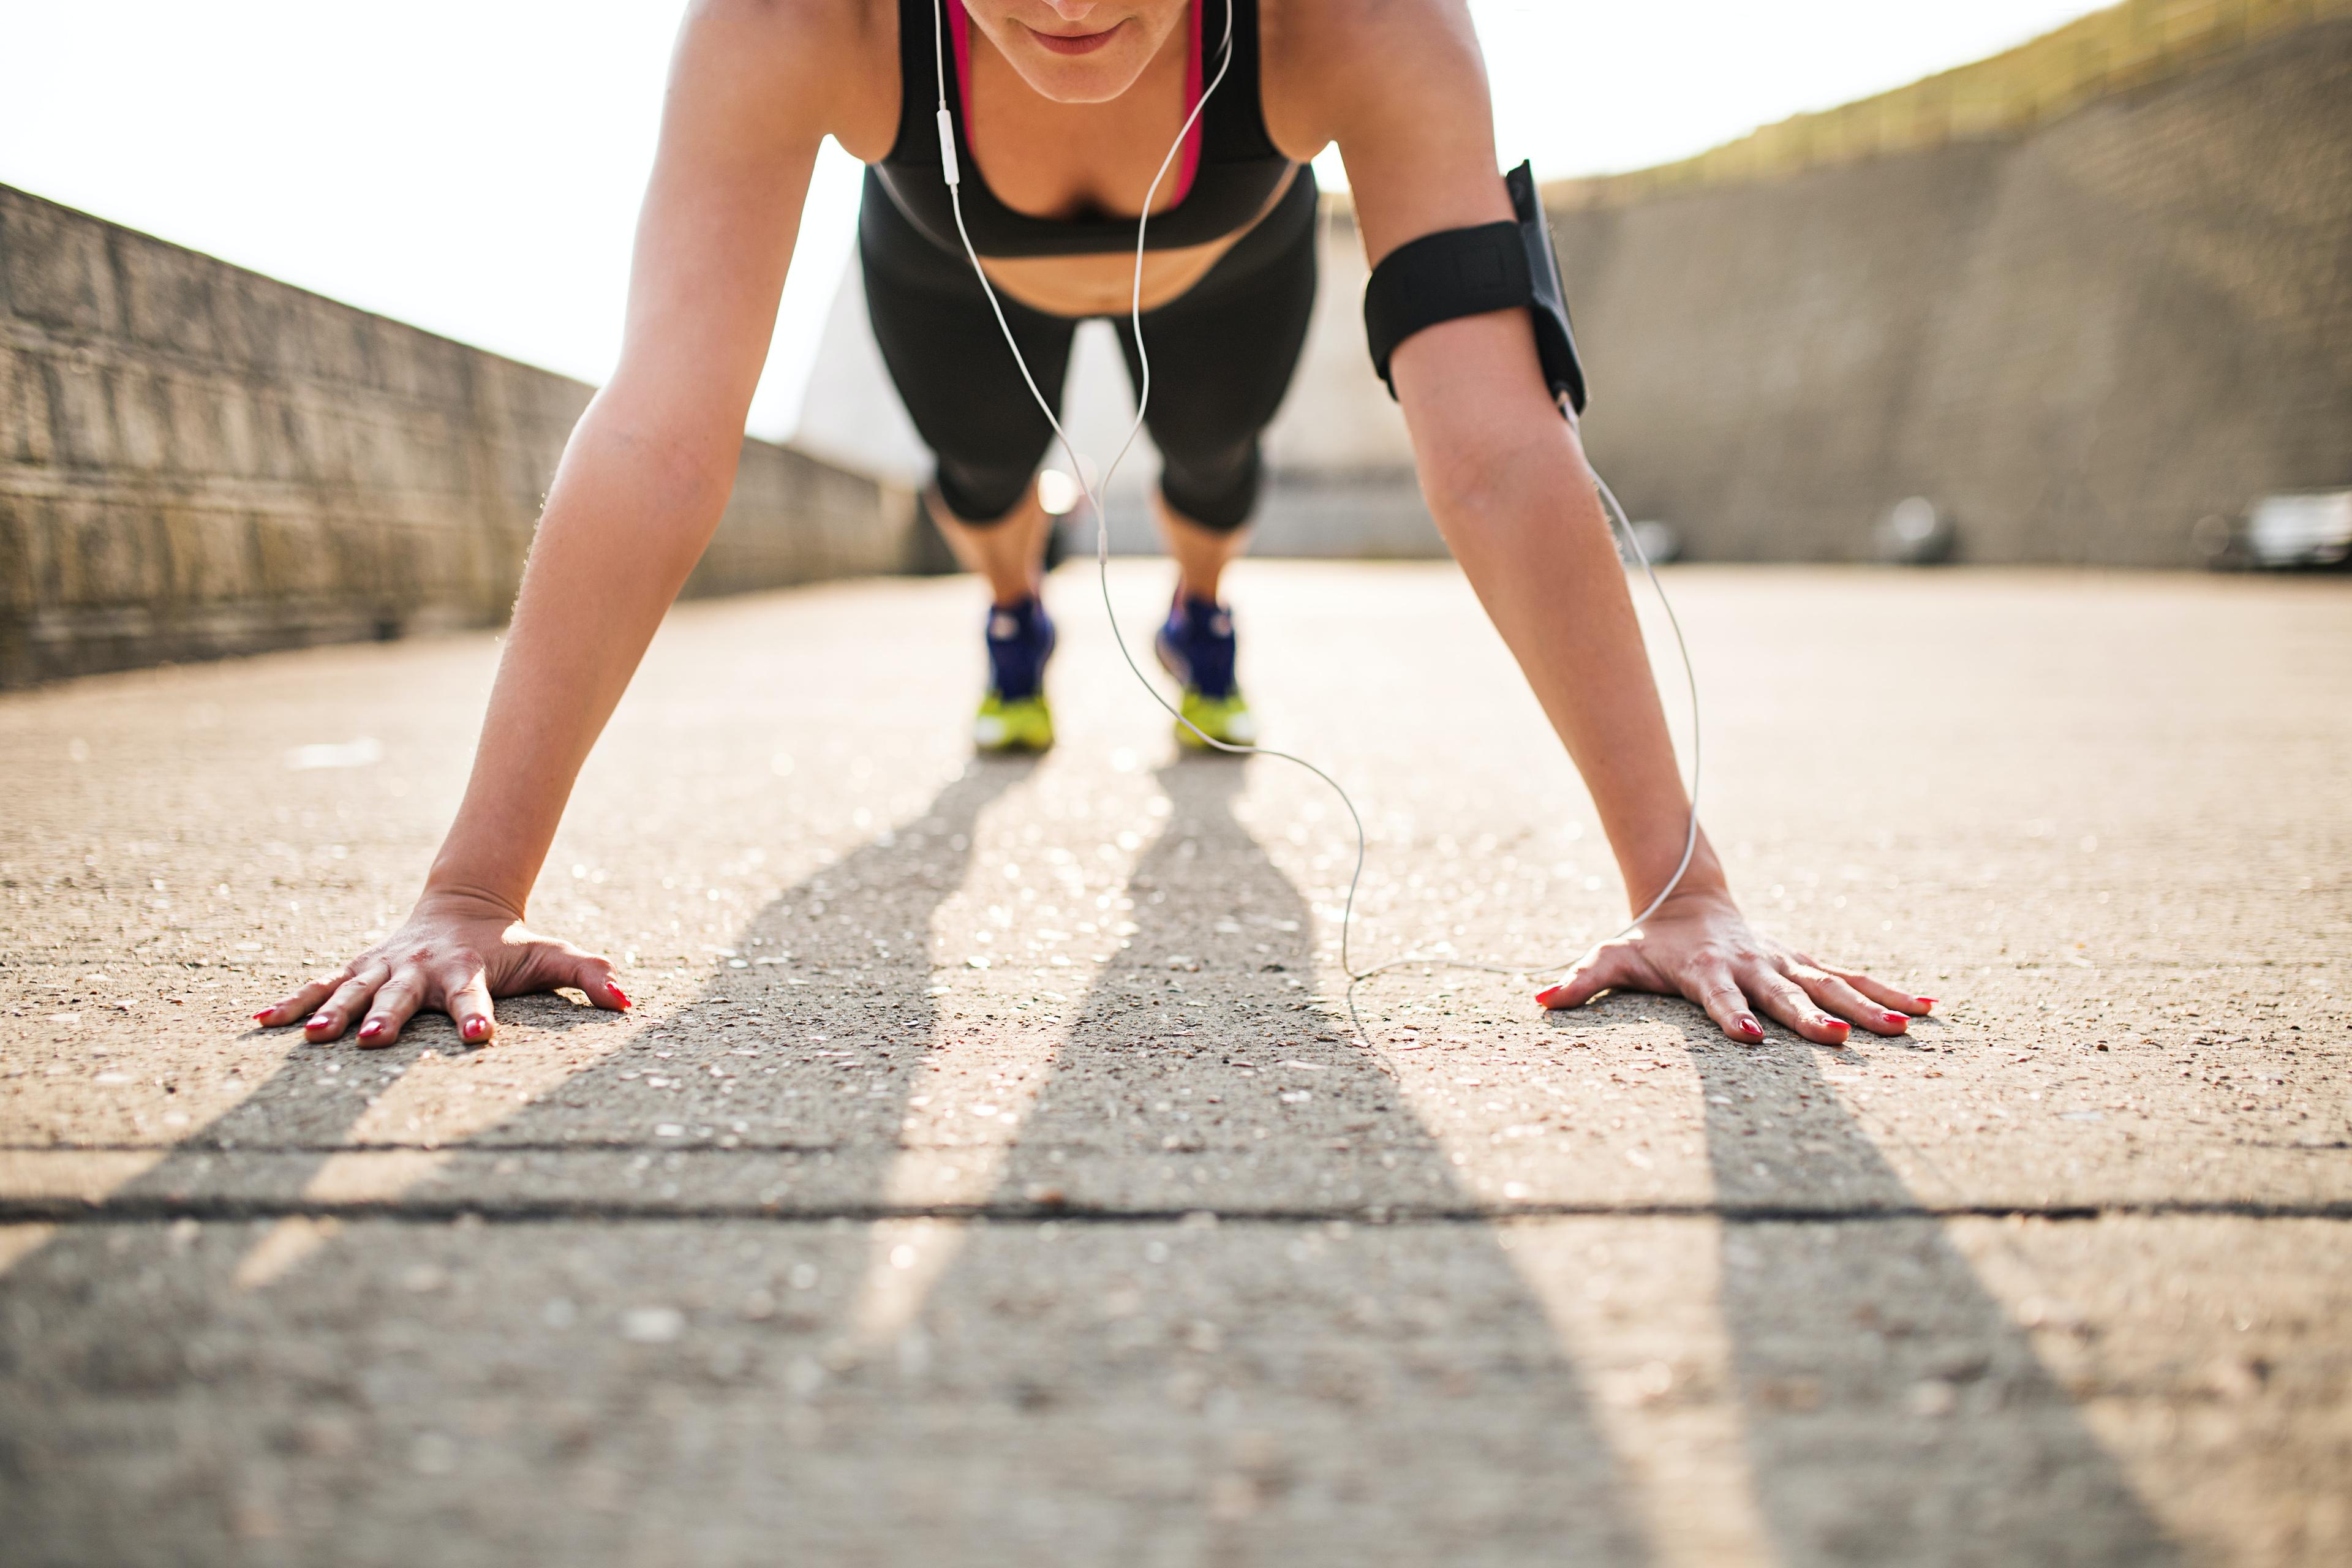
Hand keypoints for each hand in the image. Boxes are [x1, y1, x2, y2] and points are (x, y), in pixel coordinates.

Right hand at [252, 890, 629, 1047]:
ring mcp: (384, 968)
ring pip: (353, 990)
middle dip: (387, 1018)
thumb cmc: (511, 942)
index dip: (477, 1015)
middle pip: (402, 996)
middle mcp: (420, 969)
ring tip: (313, 1038)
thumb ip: (589, 975)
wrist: (463, 903)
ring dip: (332, 1013)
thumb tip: (629, 1001)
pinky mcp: (358, 969)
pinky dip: (292, 1002)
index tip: (478, 1036)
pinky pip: (319, 985)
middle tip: (369, 1042)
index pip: (475, 995)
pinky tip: (261, 1023)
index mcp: (466, 970)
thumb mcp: (552, 954)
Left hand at [1535, 888, 1932, 1044]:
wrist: (1685, 897)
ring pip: (1831, 983)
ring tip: (1906, 1028)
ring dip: (1867, 1005)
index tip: (1749, 1035)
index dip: (1732, 1013)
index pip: (1719, 995)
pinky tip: (1928, 1008)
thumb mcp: (1609, 956)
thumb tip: (1537, 998)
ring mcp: (1784, 962)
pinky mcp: (1804, 962)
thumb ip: (1579, 980)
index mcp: (1706, 969)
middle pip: (1784, 993)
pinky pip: (1851, 976)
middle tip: (1843, 1039)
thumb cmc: (1646, 940)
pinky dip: (1889, 989)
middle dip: (1812, 1017)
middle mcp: (1752, 964)